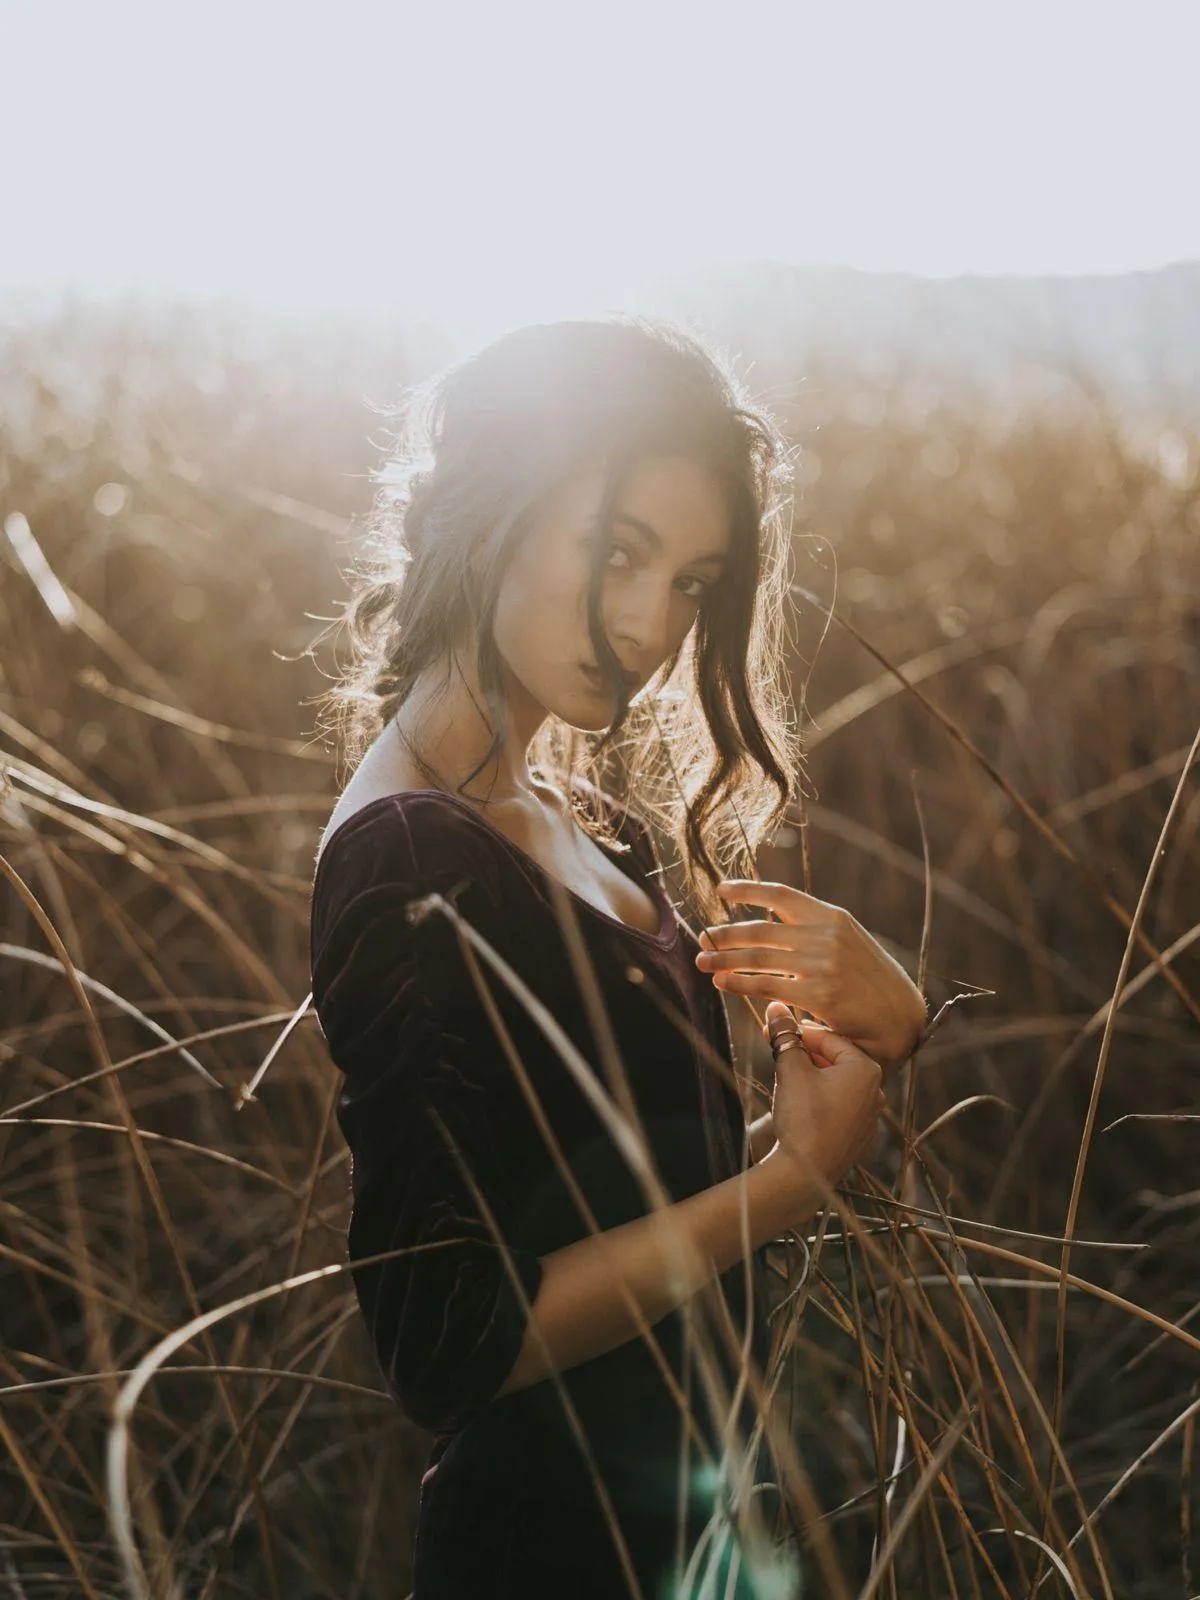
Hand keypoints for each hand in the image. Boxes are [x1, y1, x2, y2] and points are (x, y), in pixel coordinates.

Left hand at [696, 879, 925, 1070]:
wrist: (902, 1018)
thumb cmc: (870, 981)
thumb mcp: (849, 942)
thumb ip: (814, 932)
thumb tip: (771, 931)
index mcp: (833, 916)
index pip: (781, 894)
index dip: (747, 889)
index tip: (722, 888)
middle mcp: (826, 936)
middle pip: (761, 930)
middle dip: (725, 934)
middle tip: (703, 937)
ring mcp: (823, 965)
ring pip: (758, 958)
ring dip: (724, 959)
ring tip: (702, 961)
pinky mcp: (819, 995)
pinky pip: (768, 986)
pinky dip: (739, 983)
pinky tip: (721, 982)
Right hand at [765, 1001, 884, 1201]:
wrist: (805, 1173)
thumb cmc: (802, 1118)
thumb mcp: (791, 1069)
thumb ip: (786, 1036)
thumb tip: (776, 1007)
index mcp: (866, 1068)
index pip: (828, 1038)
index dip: (798, 1032)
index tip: (774, 1031)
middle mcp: (876, 1090)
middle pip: (835, 1059)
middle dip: (805, 1054)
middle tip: (777, 1052)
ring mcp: (870, 1116)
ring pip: (837, 1083)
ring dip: (812, 1076)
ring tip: (786, 1077)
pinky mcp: (859, 1136)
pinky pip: (840, 1106)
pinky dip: (820, 1099)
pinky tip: (800, 1104)